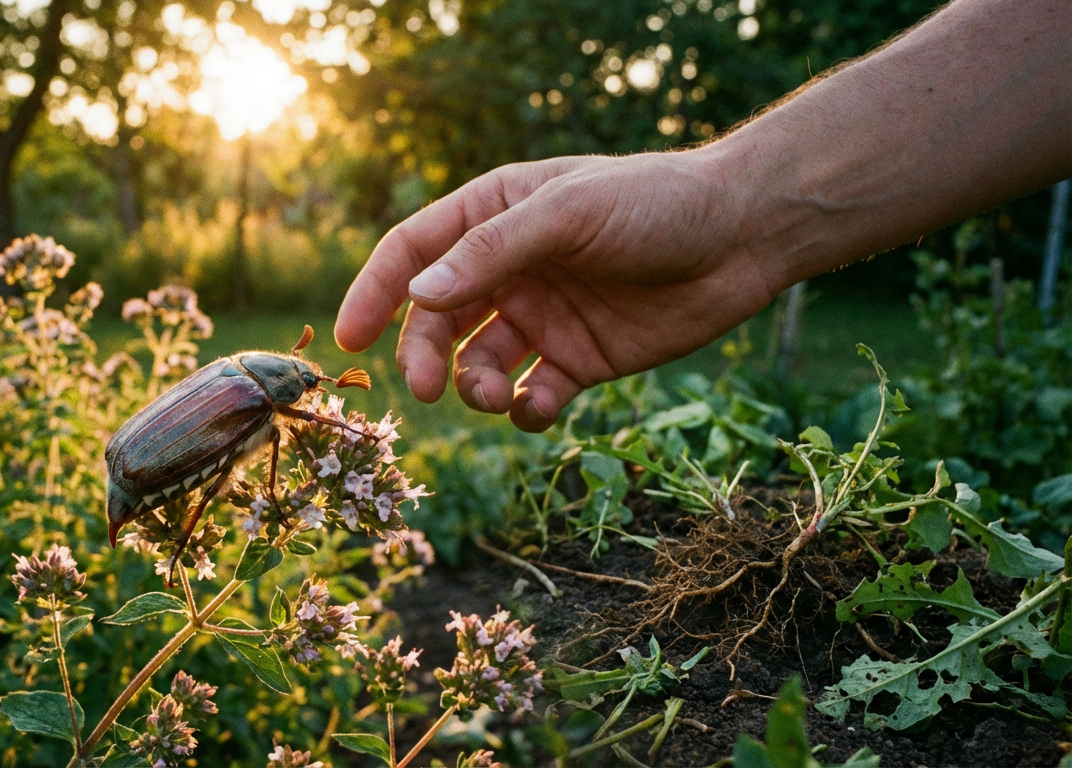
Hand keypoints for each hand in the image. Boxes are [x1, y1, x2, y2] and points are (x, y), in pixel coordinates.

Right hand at [334, 150, 785, 431]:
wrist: (745, 236)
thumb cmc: (655, 202)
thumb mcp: (567, 213)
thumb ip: (490, 254)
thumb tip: (418, 296)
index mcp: (495, 215)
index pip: (413, 253)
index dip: (375, 292)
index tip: (348, 340)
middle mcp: (510, 269)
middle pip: (438, 319)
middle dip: (423, 355)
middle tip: (425, 389)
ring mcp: (543, 316)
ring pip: (479, 363)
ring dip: (474, 387)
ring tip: (494, 398)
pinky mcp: (580, 359)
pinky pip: (533, 393)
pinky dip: (525, 410)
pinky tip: (537, 407)